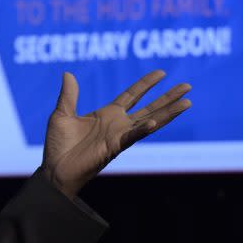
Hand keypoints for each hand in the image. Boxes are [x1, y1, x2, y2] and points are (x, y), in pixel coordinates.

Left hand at [42, 70, 190, 198]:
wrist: (55, 169)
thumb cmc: (58, 145)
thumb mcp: (62, 114)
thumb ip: (69, 95)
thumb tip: (68, 73)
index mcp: (106, 114)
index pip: (131, 95)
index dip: (146, 84)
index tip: (162, 73)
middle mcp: (117, 124)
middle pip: (149, 107)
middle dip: (168, 97)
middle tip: (188, 86)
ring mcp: (119, 136)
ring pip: (150, 121)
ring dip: (168, 112)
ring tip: (187, 102)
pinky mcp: (114, 147)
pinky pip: (132, 137)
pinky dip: (143, 129)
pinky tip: (155, 121)